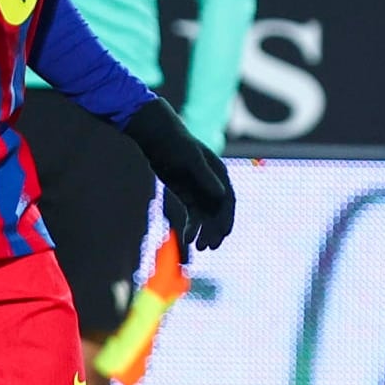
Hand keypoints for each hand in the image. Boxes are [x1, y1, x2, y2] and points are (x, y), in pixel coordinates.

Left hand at [125, 98, 233, 254]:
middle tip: (209, 246)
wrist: (156, 136)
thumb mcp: (189, 158)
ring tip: (199, 248)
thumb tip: (221, 194)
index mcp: (220, 174)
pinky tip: (187, 238)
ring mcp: (200, 190)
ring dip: (204, 232)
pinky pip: (193, 215)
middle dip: (215, 230)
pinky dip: (192, 227)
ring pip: (206, 217)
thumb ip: (204, 176)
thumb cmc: (175, 143)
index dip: (227, 217)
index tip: (223, 233)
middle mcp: (213, 184)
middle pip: (218, 212)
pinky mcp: (187, 195)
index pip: (228, 200)